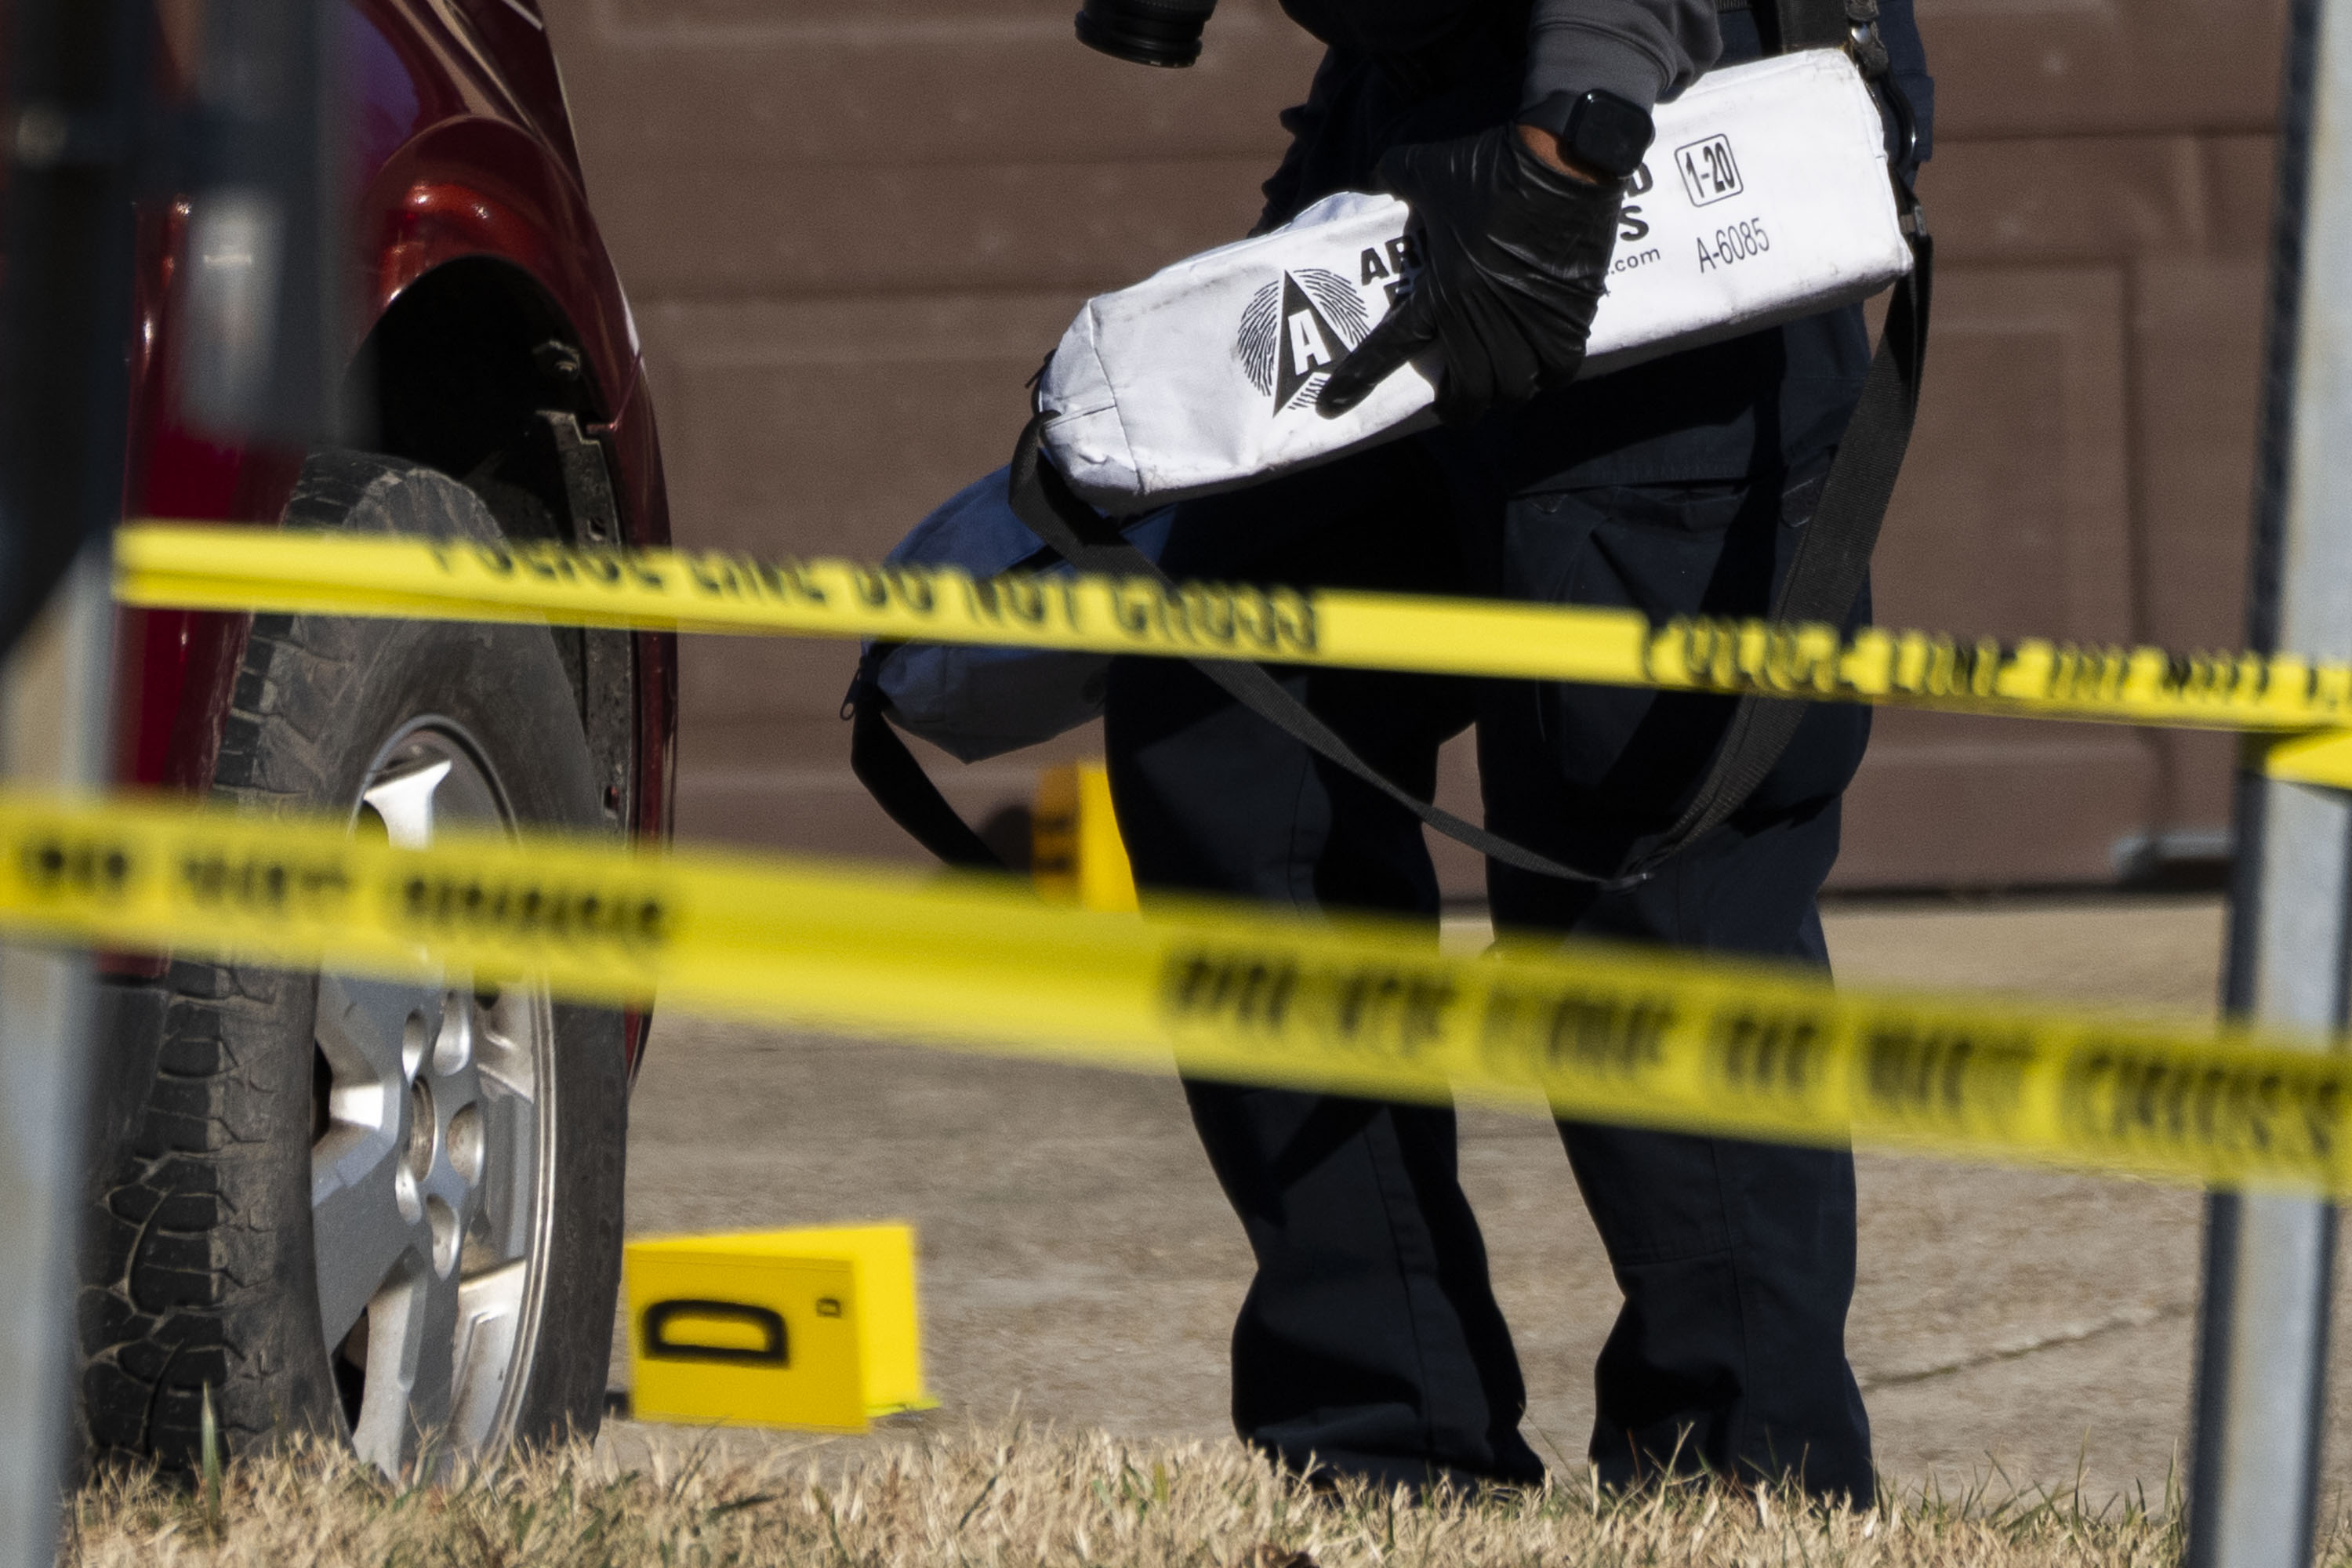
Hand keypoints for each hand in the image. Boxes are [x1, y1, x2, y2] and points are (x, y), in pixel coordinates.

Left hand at [1317, 123, 1622, 425]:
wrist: (1561, 159)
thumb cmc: (1488, 167)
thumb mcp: (1424, 167)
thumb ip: (1394, 175)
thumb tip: (1378, 173)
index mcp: (1441, 291)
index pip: (1390, 348)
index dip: (1358, 380)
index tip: (1332, 405)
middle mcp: (1482, 318)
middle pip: (1469, 393)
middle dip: (1458, 408)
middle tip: (1455, 404)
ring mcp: (1529, 321)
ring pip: (1514, 389)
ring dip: (1504, 394)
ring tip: (1500, 387)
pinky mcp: (1570, 314)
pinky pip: (1558, 369)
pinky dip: (1549, 375)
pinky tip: (1543, 368)